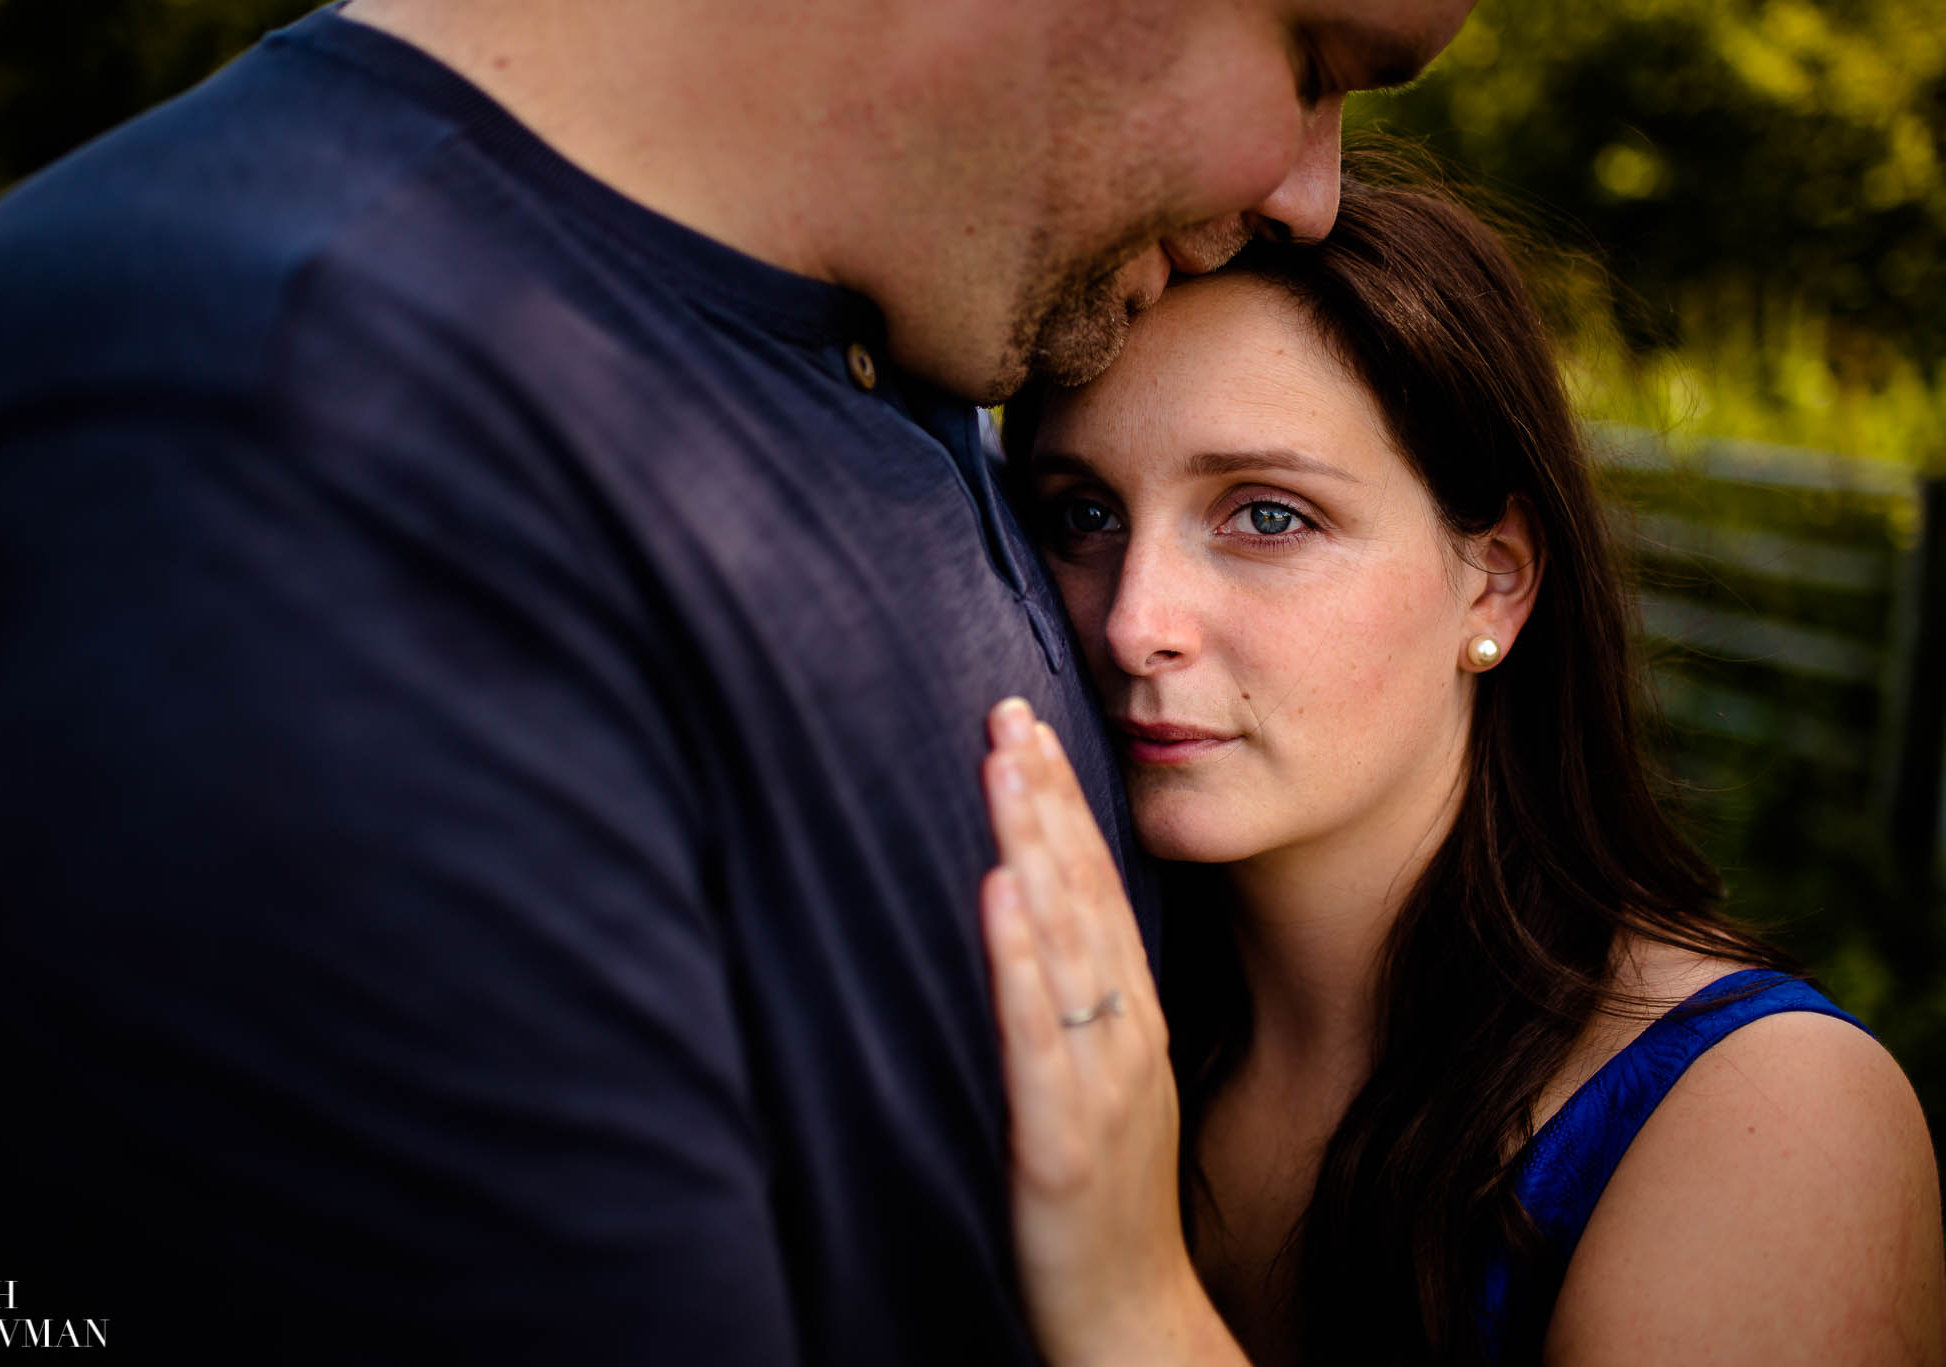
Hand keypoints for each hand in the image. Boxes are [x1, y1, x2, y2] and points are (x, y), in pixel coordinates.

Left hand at [981, 698, 1244, 1366]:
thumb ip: (1077, 1002)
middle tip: (1010, 707)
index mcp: (1129, 1017)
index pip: (1096, 886)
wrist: (1129, 1317)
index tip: (1031, 724)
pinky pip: (1038, 1036)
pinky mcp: (1060, 1136)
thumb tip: (1036, 920)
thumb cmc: (1103, 1195)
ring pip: (1067, 945)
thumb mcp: (1099, 1080)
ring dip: (1036, 848)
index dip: (1065, 803)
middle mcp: (1122, 1033)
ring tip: (1005, 767)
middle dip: (1046, 797)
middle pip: (1084, 893)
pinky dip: (1020, 961)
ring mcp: (1098, 1082)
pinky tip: (998, 895)